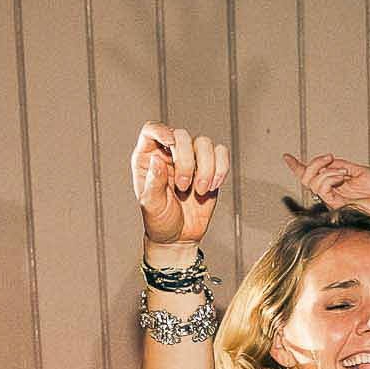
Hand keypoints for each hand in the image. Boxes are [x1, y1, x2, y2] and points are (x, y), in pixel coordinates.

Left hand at [133, 123, 228, 246]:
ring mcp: (191, 159)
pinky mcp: (209, 167)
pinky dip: (221, 168)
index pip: (152, 130)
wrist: (179, 238)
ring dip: (206, 168)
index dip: (161, 131)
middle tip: (183, 187)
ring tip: (200, 190)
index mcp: (148, 158)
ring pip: (204, 143)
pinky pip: (221, 153)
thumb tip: (157, 160)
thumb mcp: (151, 205)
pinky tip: (213, 185)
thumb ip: (154, 182)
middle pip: (182, 135)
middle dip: (187, 161)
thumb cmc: (160, 221)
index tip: (171, 143)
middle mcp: (169, 154)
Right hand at [281, 151, 369, 228]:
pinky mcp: (336, 205)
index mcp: (337, 184)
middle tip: (329, 157)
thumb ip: (341, 166)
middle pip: (307, 178)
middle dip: (313, 163)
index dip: (298, 167)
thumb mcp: (359, 171)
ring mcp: (332, 200)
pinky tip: (342, 176)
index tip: (287, 157)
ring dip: (326, 170)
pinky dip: (330, 177)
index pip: (312, 176)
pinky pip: (322, 188)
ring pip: (312, 182)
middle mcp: (331, 193)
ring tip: (344, 171)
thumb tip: (327, 162)